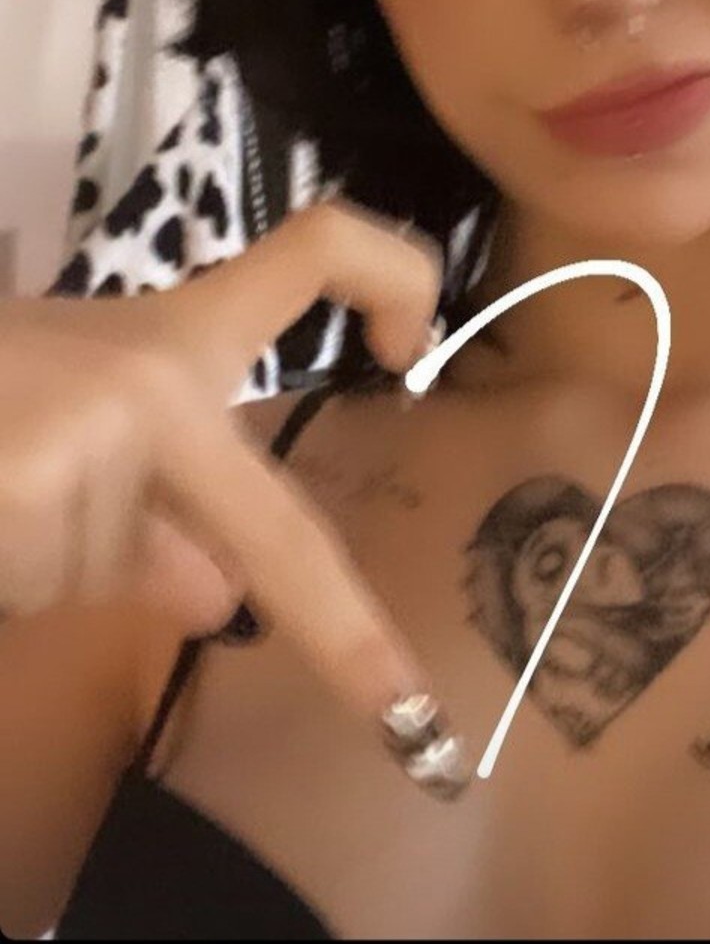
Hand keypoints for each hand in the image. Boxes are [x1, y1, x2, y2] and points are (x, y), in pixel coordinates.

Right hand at [0, 202, 470, 792]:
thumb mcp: (66, 411)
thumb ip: (149, 499)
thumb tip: (215, 596)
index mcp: (176, 334)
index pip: (315, 252)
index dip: (394, 279)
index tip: (411, 351)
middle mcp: (155, 376)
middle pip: (277, 536)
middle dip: (347, 638)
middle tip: (406, 715)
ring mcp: (93, 433)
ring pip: (118, 572)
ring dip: (52, 564)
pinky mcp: (30, 488)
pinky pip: (44, 583)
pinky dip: (4, 572)